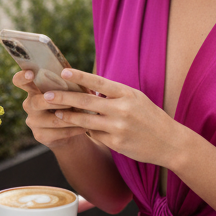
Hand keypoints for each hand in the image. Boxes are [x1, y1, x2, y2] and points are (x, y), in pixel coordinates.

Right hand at [11, 69, 89, 150]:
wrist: (69, 129)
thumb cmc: (69, 103)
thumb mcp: (67, 92)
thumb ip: (66, 84)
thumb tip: (76, 77)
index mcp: (33, 89)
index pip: (19, 81)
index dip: (22, 77)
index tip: (30, 73)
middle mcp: (29, 105)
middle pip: (37, 102)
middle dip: (57, 101)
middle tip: (72, 102)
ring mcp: (33, 121)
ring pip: (53, 119)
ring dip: (71, 117)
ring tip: (87, 115)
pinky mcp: (40, 136)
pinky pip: (59, 132)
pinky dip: (74, 129)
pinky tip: (85, 127)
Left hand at [38, 68, 184, 167]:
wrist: (169, 142)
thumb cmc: (151, 117)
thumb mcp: (136, 99)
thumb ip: (115, 94)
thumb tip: (90, 88)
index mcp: (127, 94)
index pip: (99, 82)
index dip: (80, 77)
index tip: (63, 73)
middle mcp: (122, 109)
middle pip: (87, 102)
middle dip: (64, 98)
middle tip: (46, 95)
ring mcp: (118, 127)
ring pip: (86, 120)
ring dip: (68, 116)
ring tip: (54, 112)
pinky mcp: (116, 142)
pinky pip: (94, 134)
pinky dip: (85, 129)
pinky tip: (76, 127)